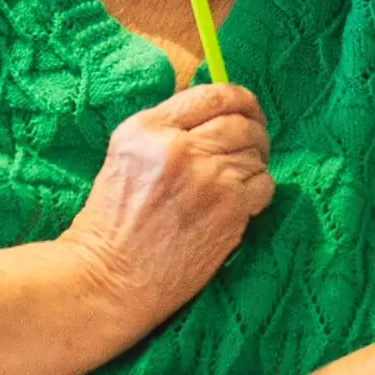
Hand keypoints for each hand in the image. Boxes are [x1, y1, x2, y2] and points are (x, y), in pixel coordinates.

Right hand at [59, 85, 274, 322]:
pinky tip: (241, 201)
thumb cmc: (113, 223)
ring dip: (254, 163)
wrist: (110, 279)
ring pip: (256, 153)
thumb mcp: (126, 156)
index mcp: (148, 128)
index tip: (248, 109)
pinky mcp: (229, 208)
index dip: (240, 99)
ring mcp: (208, 177)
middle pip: (241, 122)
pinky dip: (259, 190)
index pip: (213, 95)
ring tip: (238, 179)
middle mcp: (179, 147)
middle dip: (254, 131)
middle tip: (253, 145)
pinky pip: (265, 185)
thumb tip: (217, 111)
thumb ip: (167, 129)